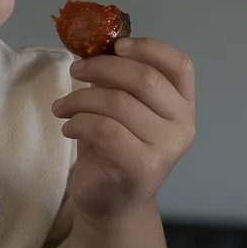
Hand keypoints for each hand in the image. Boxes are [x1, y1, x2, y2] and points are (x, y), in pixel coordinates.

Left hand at [52, 37, 196, 221]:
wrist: (113, 202)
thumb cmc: (116, 148)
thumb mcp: (121, 108)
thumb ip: (119, 79)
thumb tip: (94, 44)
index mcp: (183, 104)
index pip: (179, 65)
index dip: (148, 47)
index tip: (115, 46)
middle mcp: (183, 125)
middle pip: (146, 79)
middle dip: (103, 67)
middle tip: (75, 70)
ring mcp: (166, 148)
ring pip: (119, 103)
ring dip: (81, 98)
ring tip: (63, 107)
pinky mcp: (142, 167)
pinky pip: (105, 129)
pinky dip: (79, 123)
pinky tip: (69, 128)